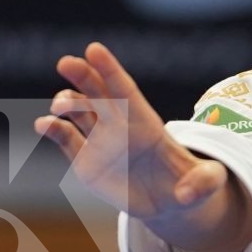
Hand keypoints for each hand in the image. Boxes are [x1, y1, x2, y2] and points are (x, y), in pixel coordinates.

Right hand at [35, 43, 243, 249]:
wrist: (168, 202)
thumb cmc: (191, 185)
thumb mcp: (208, 183)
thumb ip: (204, 183)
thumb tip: (185, 194)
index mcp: (148, 125)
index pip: (125, 91)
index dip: (110, 70)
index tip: (93, 49)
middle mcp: (121, 127)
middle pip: (99, 94)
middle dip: (83, 76)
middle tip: (66, 62)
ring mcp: (101, 142)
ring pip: (80, 113)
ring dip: (67, 104)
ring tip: (59, 107)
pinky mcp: (86, 161)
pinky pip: (67, 141)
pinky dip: (54, 130)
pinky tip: (44, 125)